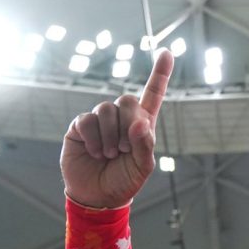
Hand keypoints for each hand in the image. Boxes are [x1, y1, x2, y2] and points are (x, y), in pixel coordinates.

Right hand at [61, 50, 172, 208]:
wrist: (97, 195)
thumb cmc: (124, 180)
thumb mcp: (143, 168)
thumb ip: (146, 145)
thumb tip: (141, 122)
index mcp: (143, 125)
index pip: (153, 94)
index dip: (160, 74)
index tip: (167, 52)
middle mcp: (122, 118)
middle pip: (128, 100)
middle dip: (128, 125)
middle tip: (123, 150)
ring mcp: (101, 120)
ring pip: (107, 109)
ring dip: (110, 136)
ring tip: (109, 155)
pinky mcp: (81, 126)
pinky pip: (87, 120)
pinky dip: (93, 138)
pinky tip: (94, 151)